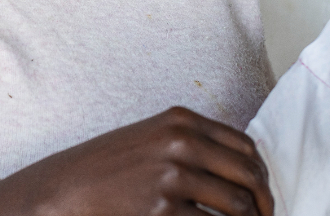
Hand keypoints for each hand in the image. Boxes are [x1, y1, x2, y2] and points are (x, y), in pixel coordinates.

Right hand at [0, 107, 272, 215]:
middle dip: (265, 204)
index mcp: (181, 121)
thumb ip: (191, 144)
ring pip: (238, 206)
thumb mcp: (150, 139)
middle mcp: (181, 142)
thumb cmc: (107, 167)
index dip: (261, 175)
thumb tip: (239, 169)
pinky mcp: (162, 210)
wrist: (64, 189)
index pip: (245, 146)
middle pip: (248, 175)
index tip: (263, 196)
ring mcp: (172, 176)